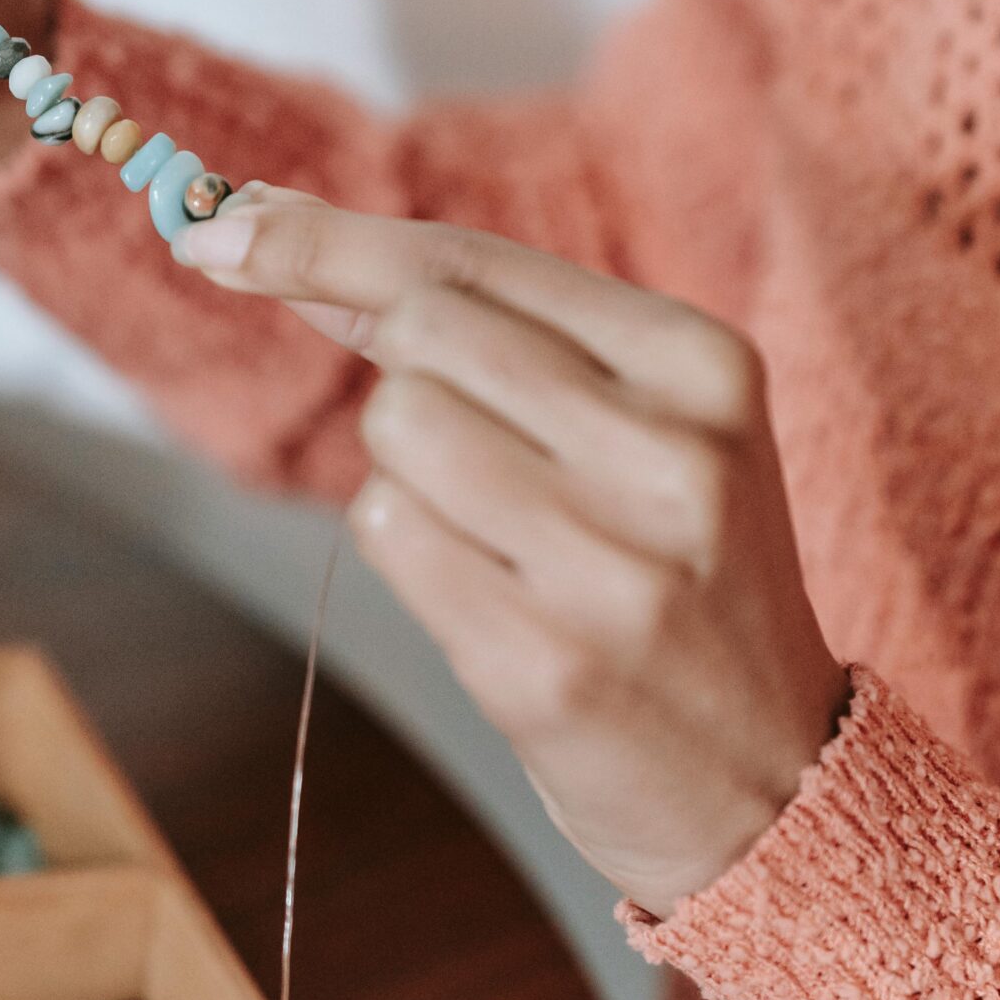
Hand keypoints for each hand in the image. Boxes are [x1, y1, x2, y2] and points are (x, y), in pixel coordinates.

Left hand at [175, 192, 846, 915]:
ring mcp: (609, 565)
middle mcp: (671, 453)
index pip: (473, 263)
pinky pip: (385, 537)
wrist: (771, 777)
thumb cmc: (677, 578)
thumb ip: (490, 330)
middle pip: (421, 335)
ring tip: (504, 540)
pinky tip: (492, 598)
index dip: (331, 242)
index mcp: (705, 366)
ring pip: (394, 432)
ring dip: (406, 476)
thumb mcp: (643, 426)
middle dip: (402, 380)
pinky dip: (404, 552)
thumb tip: (274, 238)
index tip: (228, 221)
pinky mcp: (542, 664)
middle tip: (477, 461)